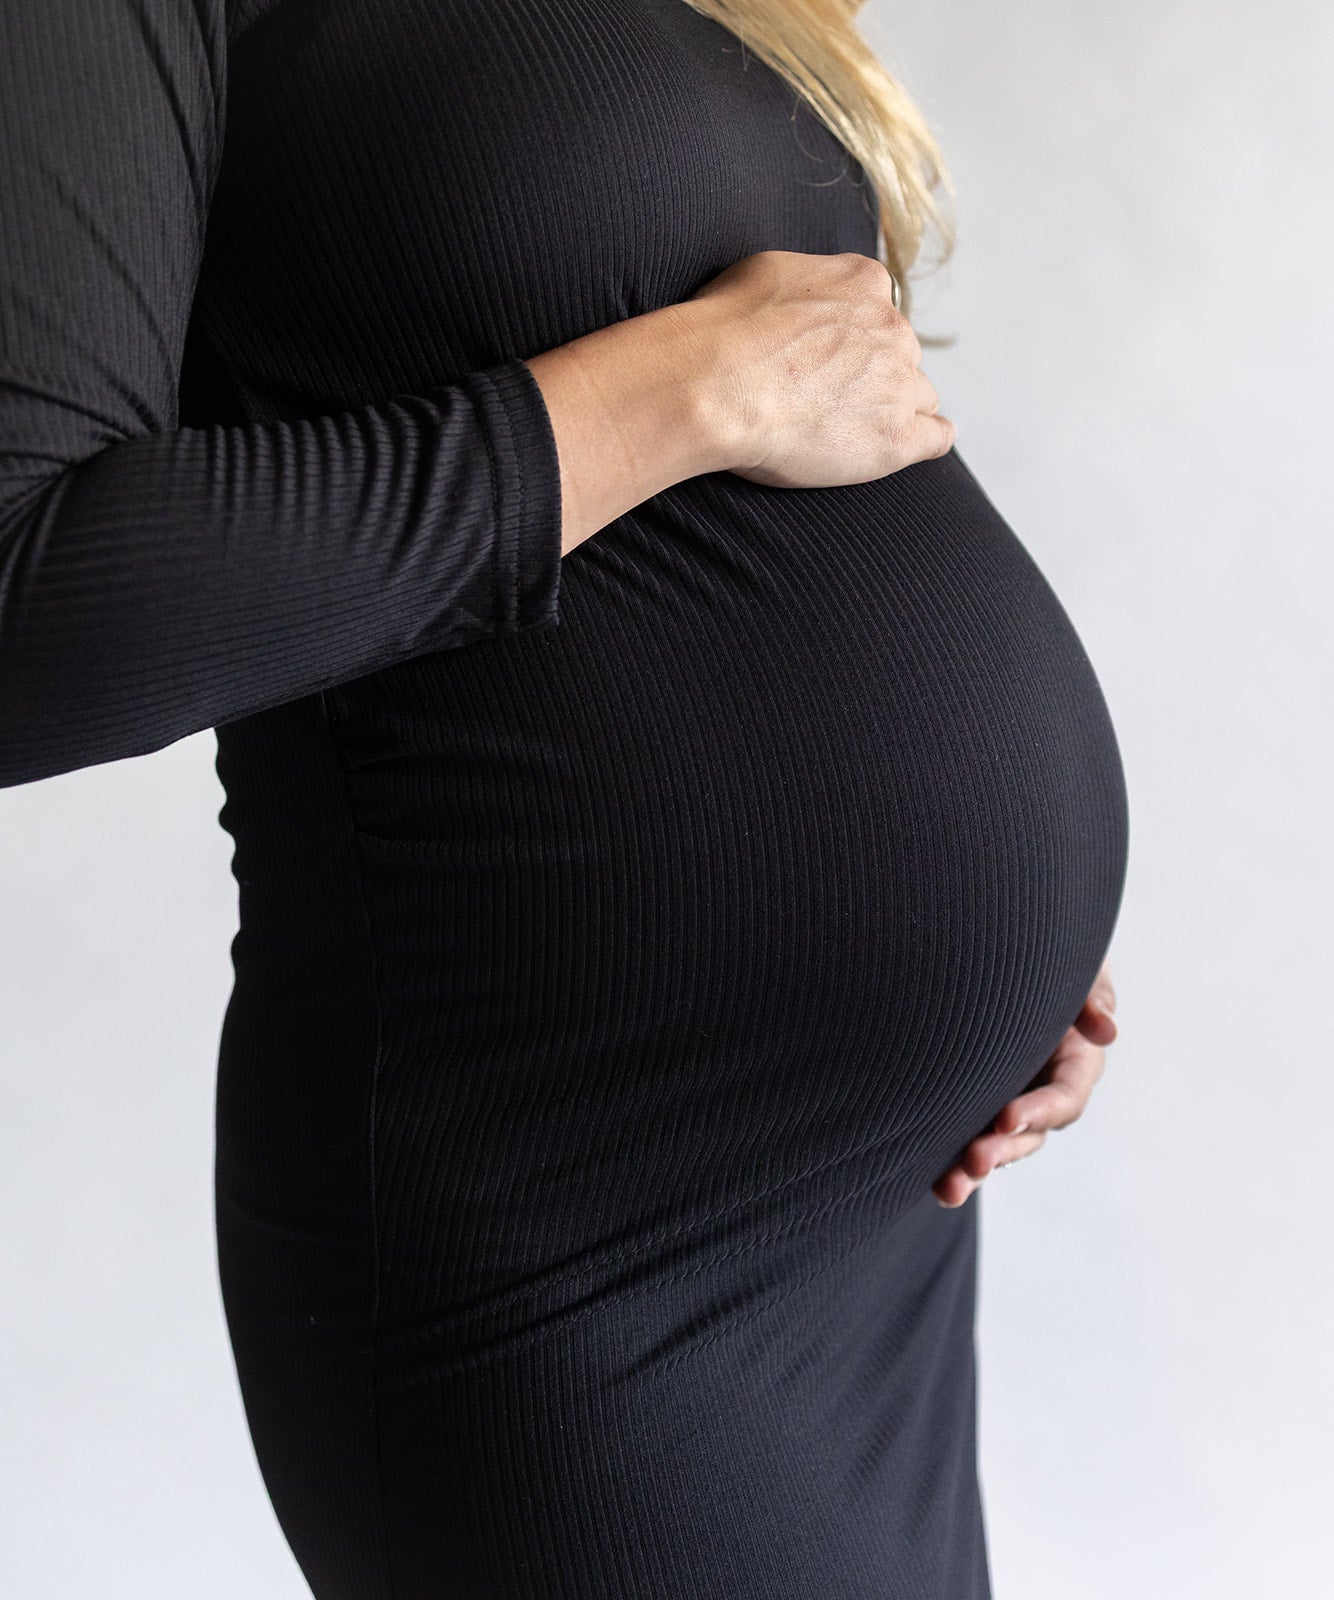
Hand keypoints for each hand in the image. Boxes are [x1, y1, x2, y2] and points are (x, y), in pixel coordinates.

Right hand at [679, 249, 957, 486]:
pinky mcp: (896, 437)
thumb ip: (807, 285)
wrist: (718, 384)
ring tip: (855, 429)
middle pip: (901, 355)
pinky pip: (935, 437)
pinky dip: (929, 438)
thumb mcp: (768, 273)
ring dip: (894, 407)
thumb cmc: (727, 329)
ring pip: (917, 395)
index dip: (855, 340)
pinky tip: (917, 442)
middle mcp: (892, 329)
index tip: (830, 360)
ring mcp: (899, 384)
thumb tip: (807, 299)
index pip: (878, 312)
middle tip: (831, 398)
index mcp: (865, 284)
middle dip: (875, 374)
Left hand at [932, 960, 1118, 1207]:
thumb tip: (1107, 1030)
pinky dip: (954, 1162)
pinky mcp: (977, 1104)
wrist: (994, 949)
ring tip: (949, 1189)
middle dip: (1004, 1150)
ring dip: (976, 1169)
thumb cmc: (1043, 952)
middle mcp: (1044, 1089)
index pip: (1065, 1095)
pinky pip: (968, 1137)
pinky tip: (937, 1186)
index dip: (1040, 1111)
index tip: (1007, 1118)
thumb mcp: (1078, 964)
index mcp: (1075, 1061)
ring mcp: (1011, 1099)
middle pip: (1031, 1132)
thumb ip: (1093, 993)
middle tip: (974, 1161)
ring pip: (1000, 1144)